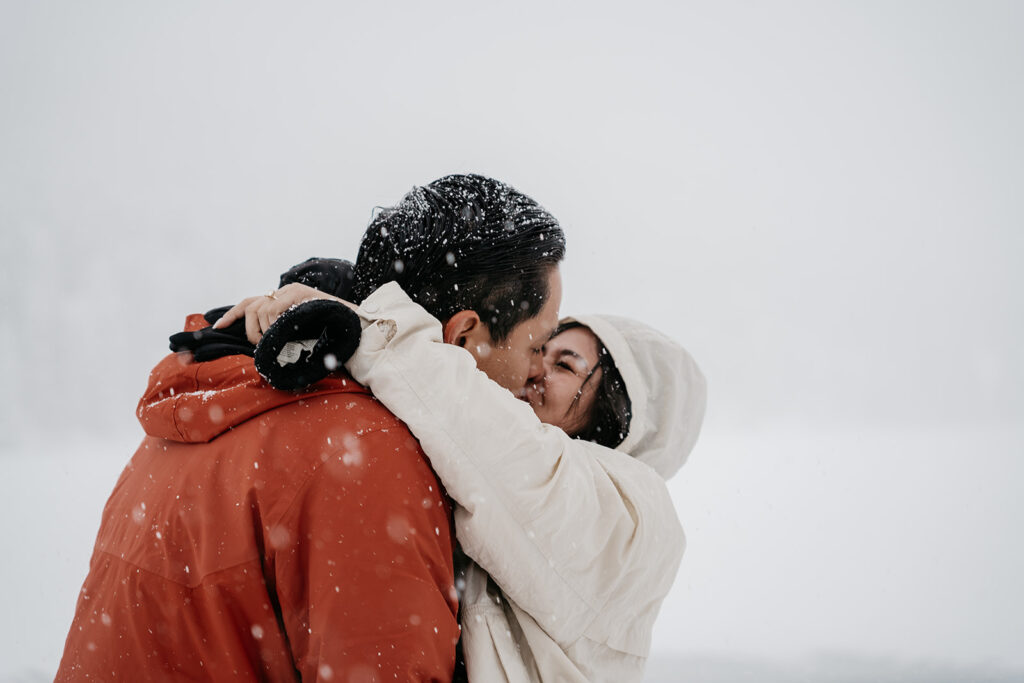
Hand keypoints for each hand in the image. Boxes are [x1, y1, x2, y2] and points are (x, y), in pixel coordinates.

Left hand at [213, 283, 354, 344]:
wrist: (354, 324)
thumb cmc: (329, 332)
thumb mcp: (299, 332)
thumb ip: (281, 331)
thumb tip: (260, 344)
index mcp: (282, 299)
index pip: (250, 302)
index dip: (232, 314)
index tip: (218, 326)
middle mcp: (285, 291)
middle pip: (251, 306)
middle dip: (250, 330)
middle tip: (262, 345)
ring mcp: (292, 290)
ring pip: (261, 310)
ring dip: (264, 331)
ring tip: (277, 341)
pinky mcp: (300, 293)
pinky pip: (274, 309)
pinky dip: (274, 324)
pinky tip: (285, 331)